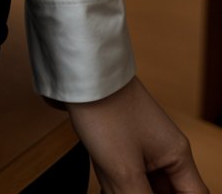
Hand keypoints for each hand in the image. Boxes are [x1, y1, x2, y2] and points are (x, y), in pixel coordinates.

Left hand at [66, 75, 209, 191]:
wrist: (79, 75)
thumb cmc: (105, 111)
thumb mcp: (125, 170)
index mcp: (176, 155)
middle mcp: (164, 150)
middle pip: (165, 191)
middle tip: (123, 188)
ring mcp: (142, 146)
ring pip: (142, 184)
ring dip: (124, 189)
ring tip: (110, 179)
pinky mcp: (121, 142)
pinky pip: (126, 172)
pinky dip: (114, 181)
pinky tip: (104, 181)